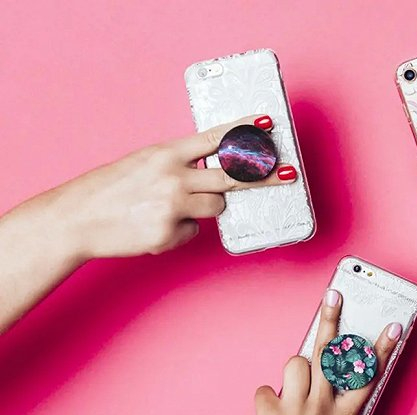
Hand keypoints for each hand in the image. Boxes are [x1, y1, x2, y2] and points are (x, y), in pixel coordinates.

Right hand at [37, 114, 296, 258]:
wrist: (75, 219)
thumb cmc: (109, 190)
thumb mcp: (143, 163)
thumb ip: (179, 165)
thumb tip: (213, 177)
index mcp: (166, 153)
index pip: (215, 137)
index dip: (245, 131)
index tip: (268, 124)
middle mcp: (173, 176)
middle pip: (232, 176)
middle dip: (261, 177)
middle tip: (286, 174)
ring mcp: (172, 205)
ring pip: (217, 206)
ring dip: (204, 208)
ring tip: (169, 207)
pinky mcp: (168, 233)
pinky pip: (193, 231)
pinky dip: (179, 231)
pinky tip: (153, 226)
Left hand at [248, 290, 403, 414]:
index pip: (369, 375)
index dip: (383, 347)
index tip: (393, 326)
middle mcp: (321, 407)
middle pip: (328, 352)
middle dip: (331, 319)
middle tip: (333, 296)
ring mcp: (293, 407)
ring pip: (296, 362)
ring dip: (297, 371)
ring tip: (296, 388)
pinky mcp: (267, 413)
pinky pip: (266, 390)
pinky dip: (268, 400)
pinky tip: (272, 414)